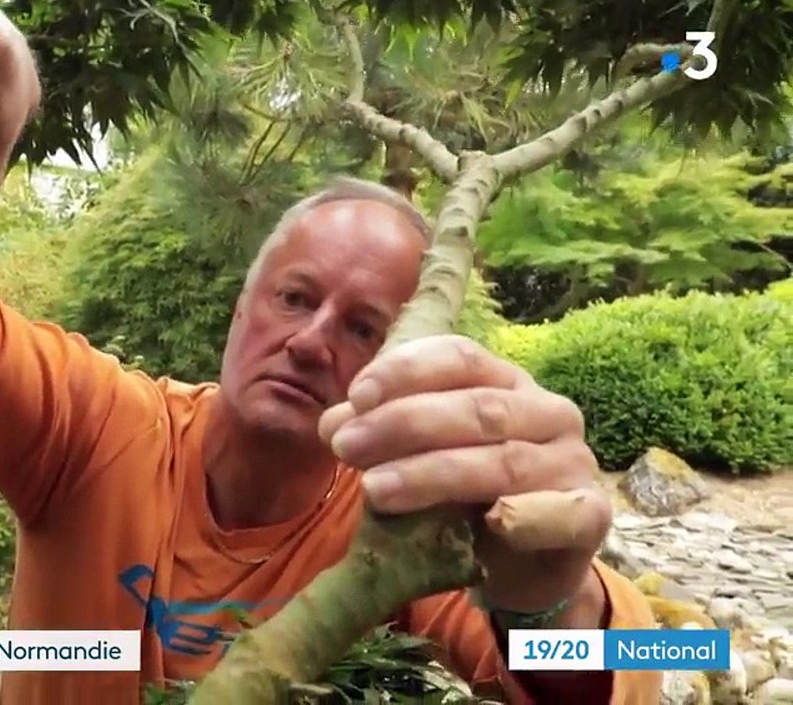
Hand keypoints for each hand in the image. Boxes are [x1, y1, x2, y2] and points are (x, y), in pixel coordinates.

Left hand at [318, 335, 611, 613]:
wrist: (524, 563)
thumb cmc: (466, 495)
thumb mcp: (418, 458)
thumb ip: (380, 434)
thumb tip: (331, 424)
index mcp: (506, 382)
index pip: (459, 357)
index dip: (406, 371)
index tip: (356, 395)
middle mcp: (548, 412)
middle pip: (475, 407)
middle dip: (403, 424)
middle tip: (347, 447)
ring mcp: (573, 462)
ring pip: (502, 461)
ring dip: (433, 474)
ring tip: (373, 489)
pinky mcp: (590, 515)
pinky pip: (561, 513)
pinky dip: (525, 517)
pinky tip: (489, 523)